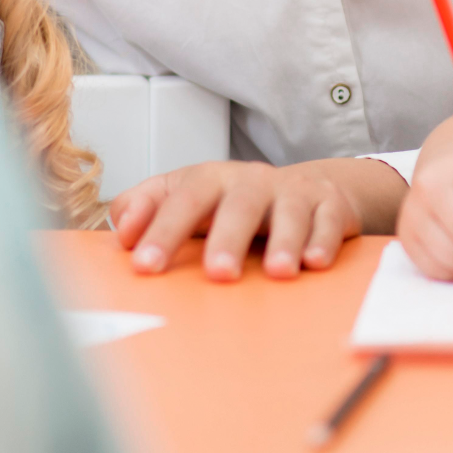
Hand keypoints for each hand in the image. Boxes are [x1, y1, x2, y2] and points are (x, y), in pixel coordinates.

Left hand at [110, 158, 393, 281]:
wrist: (306, 187)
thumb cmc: (234, 201)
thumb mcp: (184, 195)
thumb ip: (145, 206)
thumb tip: (122, 228)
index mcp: (211, 179)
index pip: (183, 200)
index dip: (163, 230)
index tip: (145, 265)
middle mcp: (253, 182)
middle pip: (239, 203)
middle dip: (228, 237)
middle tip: (218, 273)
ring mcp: (294, 192)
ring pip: (290, 212)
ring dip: (285, 241)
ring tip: (278, 272)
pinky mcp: (330, 206)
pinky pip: (330, 221)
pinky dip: (323, 241)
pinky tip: (315, 262)